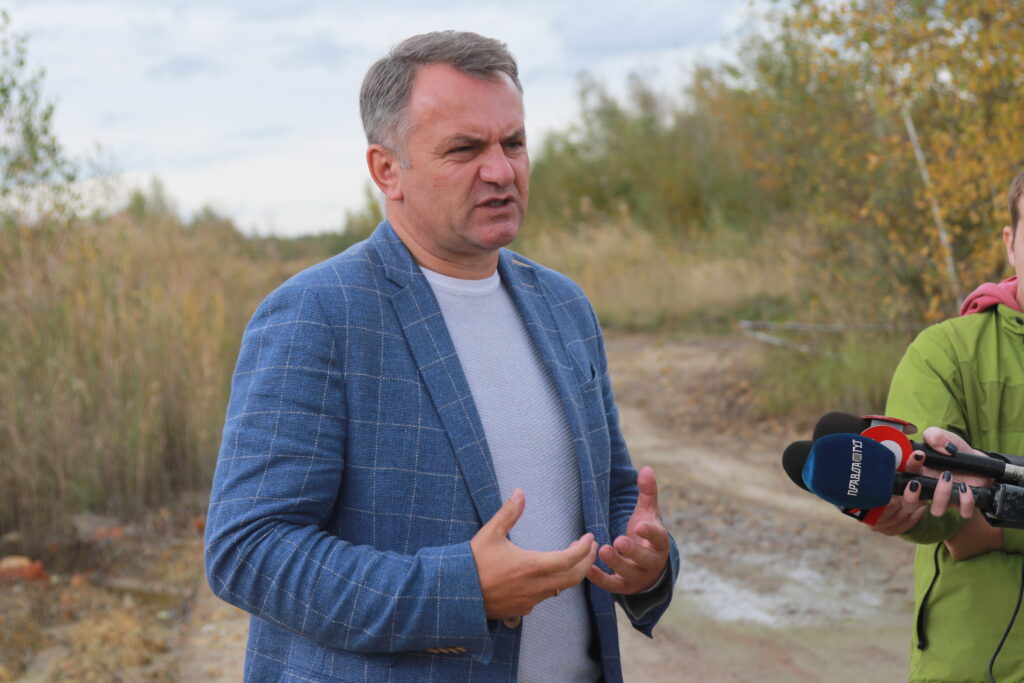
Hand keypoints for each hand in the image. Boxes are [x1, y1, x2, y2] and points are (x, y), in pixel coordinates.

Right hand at [470, 489, 596, 618]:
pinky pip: (544, 598)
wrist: (455, 593)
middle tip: (590, 549)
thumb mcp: (490, 533)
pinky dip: (553, 585)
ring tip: (570, 559)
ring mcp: (529, 601)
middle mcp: (535, 586)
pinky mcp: (521, 610)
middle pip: (573, 578)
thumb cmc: (472, 562)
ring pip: (560, 589)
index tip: (590, 538)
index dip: (584, 548)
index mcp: (531, 565)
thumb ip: (509, 513)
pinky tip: (546, 575)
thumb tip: (520, 492)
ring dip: (570, 574)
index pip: (569, 559)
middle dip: (586, 562)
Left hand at [587, 466, 669, 594]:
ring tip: (603, 549)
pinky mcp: (624, 587)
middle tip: (619, 541)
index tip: (640, 525)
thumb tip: (647, 469)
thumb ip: (647, 493)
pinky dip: (601, 579)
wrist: (648, 566)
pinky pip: (613, 586)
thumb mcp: (647, 514)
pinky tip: (588, 569)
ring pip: (628, 574)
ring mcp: (638, 577)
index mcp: (660, 543)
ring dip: (615, 563)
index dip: (650, 533)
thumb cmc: (645, 535)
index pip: (659, 538)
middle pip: (645, 559)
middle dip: (632, 551)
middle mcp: (651, 562)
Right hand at [910, 427, 1003, 558]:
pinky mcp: (964, 504)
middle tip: (916, 482)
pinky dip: (965, 501)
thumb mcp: (943, 437)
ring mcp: (946, 499)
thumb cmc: (955, 450)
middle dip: (910, 497)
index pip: (903, 477)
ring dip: (940, 495)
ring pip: (936, 511)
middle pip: (909, 505)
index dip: (907, 469)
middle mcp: (928, 489)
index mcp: (918, 474)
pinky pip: (963, 512)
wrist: (979, 460)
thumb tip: (933, 444)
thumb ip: (934, 435)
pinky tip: (966, 487)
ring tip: (948, 476)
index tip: (918, 455)